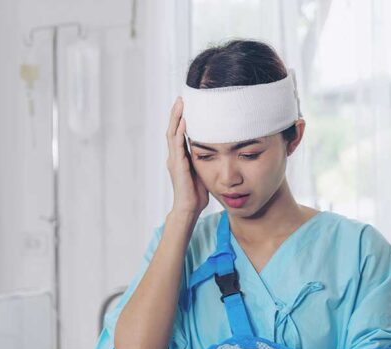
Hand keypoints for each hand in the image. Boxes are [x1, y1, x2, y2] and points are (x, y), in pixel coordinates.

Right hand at [166, 97, 208, 215]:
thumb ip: (206, 158)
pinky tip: (184, 122)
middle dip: (177, 113)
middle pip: (173, 129)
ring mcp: (174, 160)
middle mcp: (174, 156)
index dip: (181, 118)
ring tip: (181, 103)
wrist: (188, 208)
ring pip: (172, 133)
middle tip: (182, 97)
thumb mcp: (203, 170)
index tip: (188, 104)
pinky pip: (177, 145)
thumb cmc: (197, 193)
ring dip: (176, 118)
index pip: (179, 132)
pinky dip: (180, 132)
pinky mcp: (177, 165)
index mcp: (180, 156)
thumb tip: (218, 148)